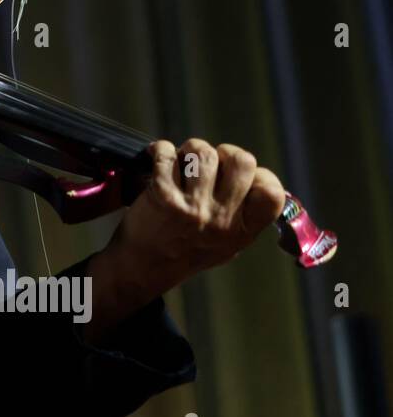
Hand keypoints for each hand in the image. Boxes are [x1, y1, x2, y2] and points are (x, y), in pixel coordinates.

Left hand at [104, 138, 286, 299]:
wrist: (145, 267)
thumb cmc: (187, 250)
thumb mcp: (228, 244)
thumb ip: (245, 216)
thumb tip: (257, 177)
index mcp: (243, 231)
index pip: (272, 193)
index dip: (261, 175)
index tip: (243, 176)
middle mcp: (222, 220)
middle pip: (242, 161)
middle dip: (226, 152)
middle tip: (211, 162)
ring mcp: (193, 208)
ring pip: (204, 153)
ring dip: (191, 150)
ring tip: (183, 160)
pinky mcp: (164, 197)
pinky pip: (167, 155)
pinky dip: (161, 150)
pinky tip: (159, 156)